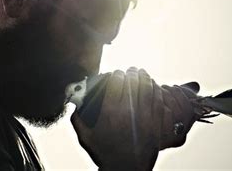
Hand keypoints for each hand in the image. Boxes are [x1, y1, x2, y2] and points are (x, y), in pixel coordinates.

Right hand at [71, 67, 196, 169]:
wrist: (126, 170)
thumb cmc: (105, 155)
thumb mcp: (86, 138)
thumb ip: (78, 121)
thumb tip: (74, 107)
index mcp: (110, 112)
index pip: (116, 82)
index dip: (116, 74)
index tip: (116, 73)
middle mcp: (128, 112)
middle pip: (132, 82)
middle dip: (131, 73)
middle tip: (130, 70)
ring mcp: (144, 117)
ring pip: (147, 88)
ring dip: (144, 77)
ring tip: (141, 72)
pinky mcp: (155, 124)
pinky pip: (158, 101)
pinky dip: (156, 90)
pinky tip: (153, 86)